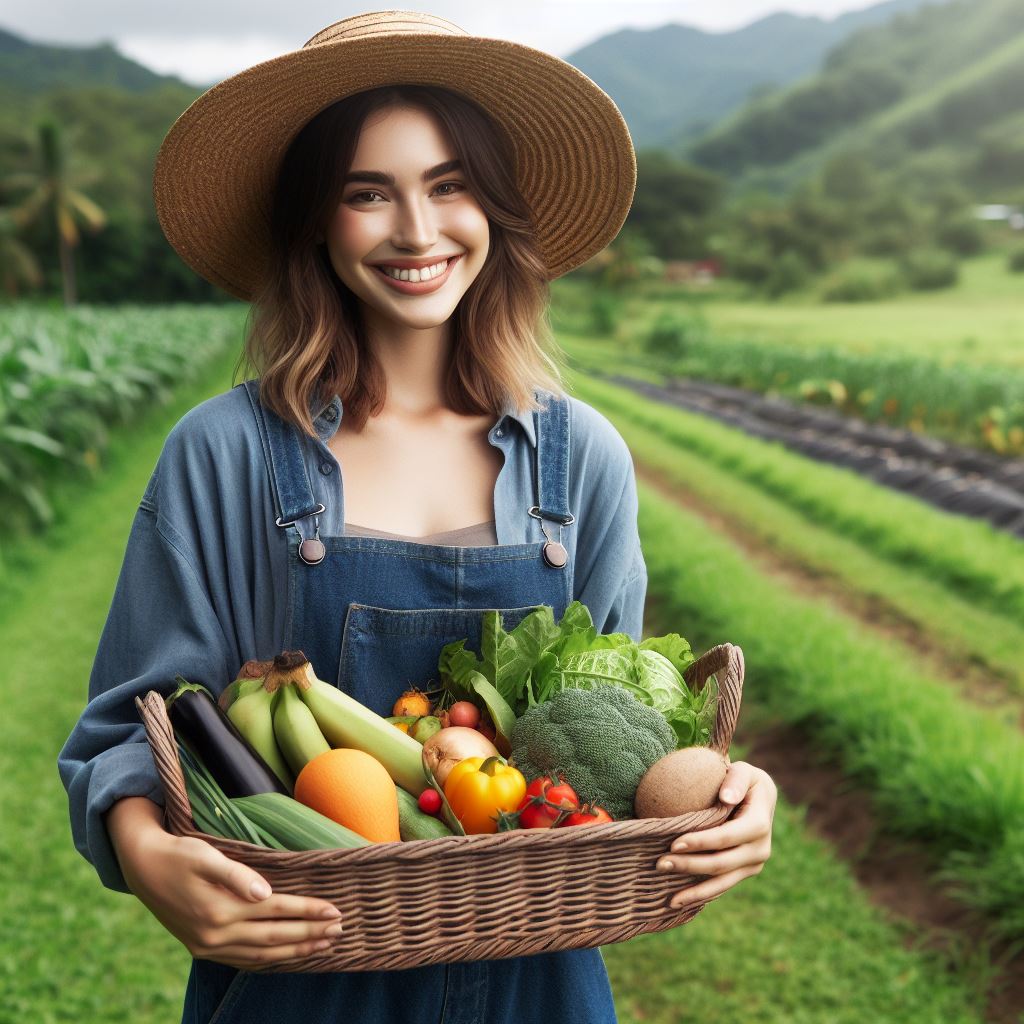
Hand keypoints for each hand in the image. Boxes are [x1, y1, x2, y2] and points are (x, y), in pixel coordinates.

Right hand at [113, 814, 343, 967]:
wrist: (141, 867)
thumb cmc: (178, 853)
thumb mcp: (205, 856)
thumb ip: (236, 875)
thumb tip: (265, 893)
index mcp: (219, 910)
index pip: (276, 911)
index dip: (308, 911)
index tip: (335, 910)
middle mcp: (215, 934)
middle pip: (274, 937)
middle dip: (310, 934)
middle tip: (340, 930)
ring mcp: (208, 946)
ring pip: (261, 954)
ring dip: (294, 951)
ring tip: (323, 945)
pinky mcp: (202, 948)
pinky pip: (242, 960)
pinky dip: (269, 960)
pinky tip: (286, 957)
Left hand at [656, 760, 776, 909]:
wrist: (760, 798)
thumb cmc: (745, 780)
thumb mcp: (744, 771)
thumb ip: (735, 779)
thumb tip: (727, 798)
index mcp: (759, 824)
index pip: (725, 837)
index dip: (700, 842)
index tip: (673, 843)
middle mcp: (760, 849)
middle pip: (720, 863)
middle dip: (689, 866)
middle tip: (659, 864)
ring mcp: (753, 864)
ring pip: (722, 882)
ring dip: (695, 890)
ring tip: (669, 899)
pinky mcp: (745, 872)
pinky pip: (722, 886)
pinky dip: (703, 895)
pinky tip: (682, 900)